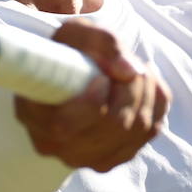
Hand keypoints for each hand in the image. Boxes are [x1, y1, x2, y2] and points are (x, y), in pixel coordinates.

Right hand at [15, 20, 169, 171]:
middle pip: (114, 125)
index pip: (66, 126)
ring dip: (145, 91)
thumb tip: (130, 71)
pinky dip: (155, 102)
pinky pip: (152, 130)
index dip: (93, 101)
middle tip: (128, 64)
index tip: (101, 77)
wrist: (75, 71)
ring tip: (135, 70)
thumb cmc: (69, 51)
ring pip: (138, 128)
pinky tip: (142, 87)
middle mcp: (61, 148)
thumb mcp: (77, 33)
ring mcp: (92, 158)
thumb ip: (103, 43)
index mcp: (36, 118)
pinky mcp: (120, 155)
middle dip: (130, 87)